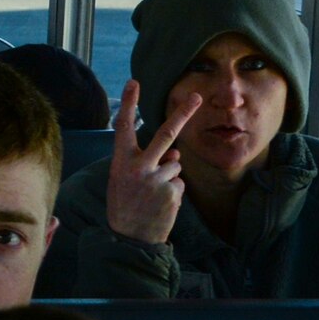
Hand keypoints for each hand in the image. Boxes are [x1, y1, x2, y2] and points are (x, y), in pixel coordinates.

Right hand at [104, 81, 199, 245]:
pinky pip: (179, 182)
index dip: (130, 103)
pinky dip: (173, 190)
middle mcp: (139, 166)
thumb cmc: (125, 203)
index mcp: (121, 161)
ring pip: (175, 164)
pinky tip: (160, 202)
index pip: (124, 126)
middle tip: (197, 97)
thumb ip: (148, 162)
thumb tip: (177, 153)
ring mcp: (157, 179)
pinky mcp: (172, 192)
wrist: (129, 237)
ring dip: (168, 175)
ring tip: (152, 193)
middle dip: (183, 114)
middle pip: (165, 134)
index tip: (135, 83)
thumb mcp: (126, 179)